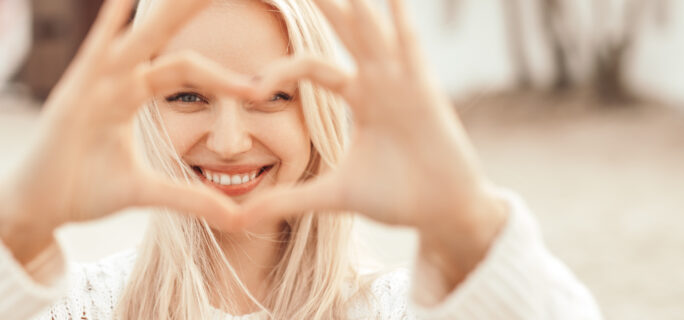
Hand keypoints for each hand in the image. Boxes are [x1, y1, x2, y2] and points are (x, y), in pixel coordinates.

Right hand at [0, 0, 253, 262]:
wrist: (38, 209)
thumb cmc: (82, 191)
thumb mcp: (146, 192)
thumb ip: (190, 197)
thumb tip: (236, 218)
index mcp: (131, 93)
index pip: (184, 68)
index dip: (224, 78)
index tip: (263, 90)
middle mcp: (114, 79)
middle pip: (162, 35)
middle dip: (191, 8)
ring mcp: (93, 83)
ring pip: (138, 37)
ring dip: (167, 12)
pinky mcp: (73, 96)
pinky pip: (94, 52)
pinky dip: (110, 25)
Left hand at [239, 0, 508, 299]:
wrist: (442, 213)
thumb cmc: (398, 198)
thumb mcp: (333, 196)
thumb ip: (289, 200)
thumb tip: (241, 218)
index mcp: (359, 96)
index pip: (310, 65)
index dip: (278, 71)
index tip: (250, 88)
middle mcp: (380, 80)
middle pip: (345, 29)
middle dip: (323, 3)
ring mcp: (402, 82)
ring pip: (372, 31)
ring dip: (354, 6)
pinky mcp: (423, 93)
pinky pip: (410, 49)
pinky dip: (401, 22)